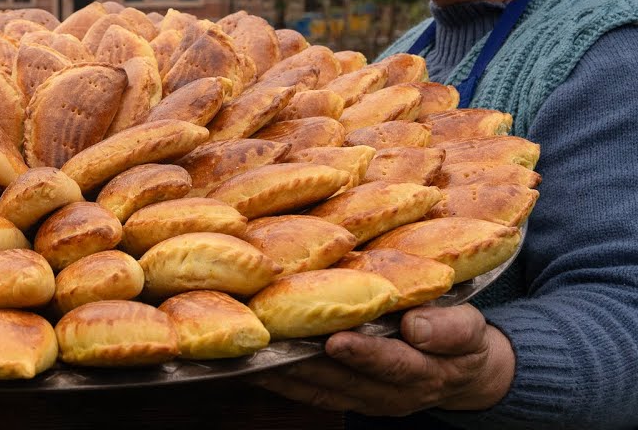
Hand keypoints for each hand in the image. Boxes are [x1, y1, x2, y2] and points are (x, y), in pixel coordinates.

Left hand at [248, 304, 514, 415]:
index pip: (395, 364)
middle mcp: (391, 394)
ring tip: (254, 349)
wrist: (461, 371)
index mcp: (427, 372)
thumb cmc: (461, 337)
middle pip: (346, 380)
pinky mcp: (347, 398)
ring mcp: (366, 400)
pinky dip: (282, 379)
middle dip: (308, 362)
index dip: (366, 354)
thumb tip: (415, 325)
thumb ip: (448, 328)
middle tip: (275, 340)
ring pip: (320, 388)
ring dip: (285, 372)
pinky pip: (310, 393)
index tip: (338, 340)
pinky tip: (254, 361)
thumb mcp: (470, 327)